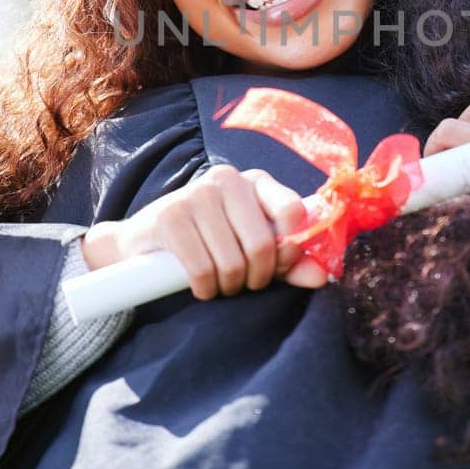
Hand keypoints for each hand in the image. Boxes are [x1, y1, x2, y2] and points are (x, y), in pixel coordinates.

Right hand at [82, 165, 330, 297]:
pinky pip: (202, 269)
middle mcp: (227, 179)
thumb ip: (290, 261)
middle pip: (263, 245)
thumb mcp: (254, 248)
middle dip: (257, 277)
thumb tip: (322, 277)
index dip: (290, 249)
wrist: (147, 242)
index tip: (277, 265)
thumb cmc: (211, 242)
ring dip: (229, 286)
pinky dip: (206, 289)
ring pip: (232, 262)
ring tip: (221, 283)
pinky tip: (201, 286)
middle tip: (245, 283)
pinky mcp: (170, 216)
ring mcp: (196, 194)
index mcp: (256, 182)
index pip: (294, 212)